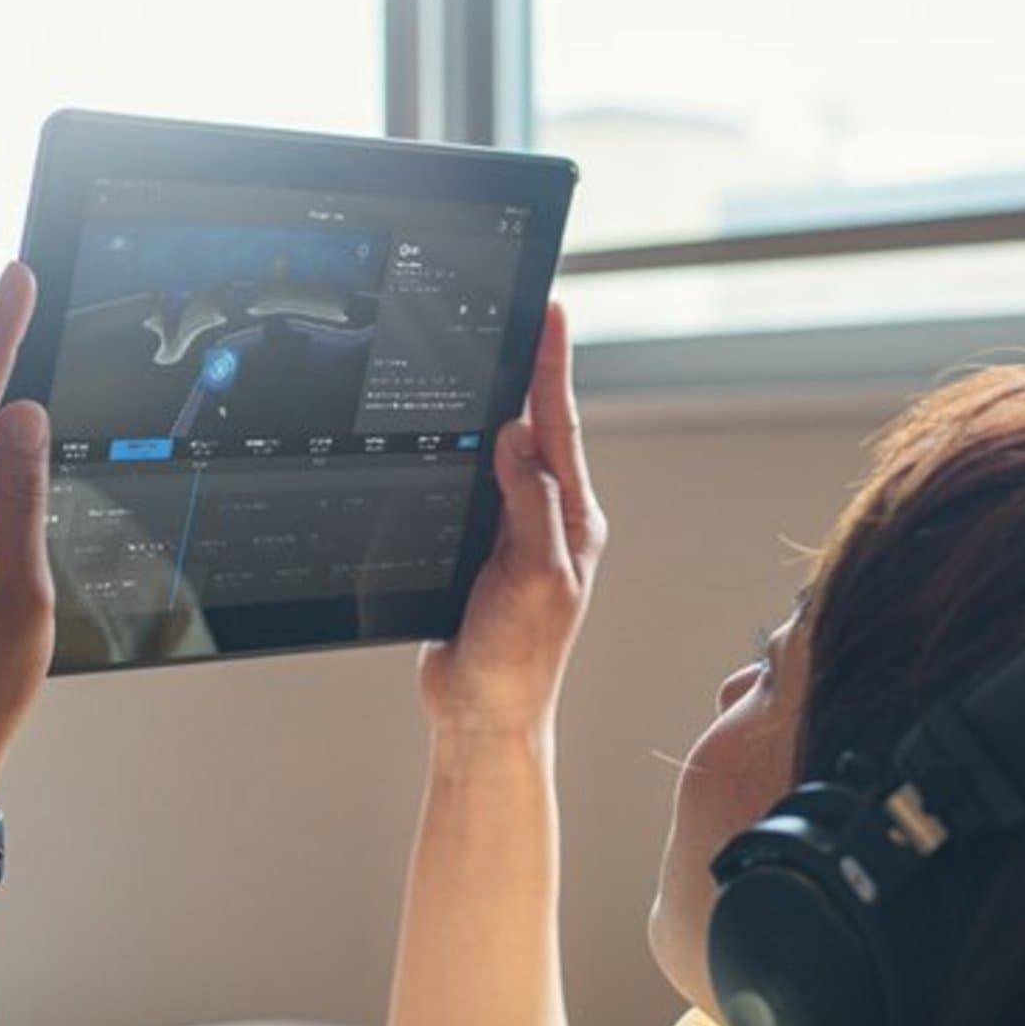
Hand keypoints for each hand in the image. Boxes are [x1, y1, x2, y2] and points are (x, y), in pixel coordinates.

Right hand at [417, 304, 605, 736]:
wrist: (481, 714)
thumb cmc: (520, 661)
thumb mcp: (535, 577)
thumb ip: (529, 505)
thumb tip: (516, 435)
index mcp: (573, 521)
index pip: (560, 428)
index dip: (551, 367)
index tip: (550, 313)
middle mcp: (546, 520)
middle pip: (533, 429)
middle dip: (528, 369)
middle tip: (524, 310)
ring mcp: (510, 534)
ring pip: (497, 455)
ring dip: (495, 405)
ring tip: (493, 349)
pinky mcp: (475, 550)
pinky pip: (467, 488)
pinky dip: (460, 454)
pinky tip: (451, 429)